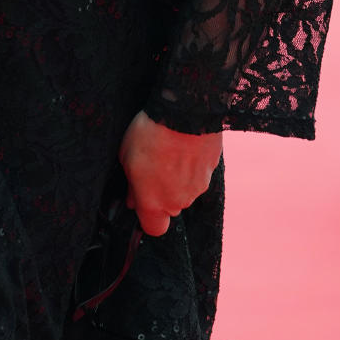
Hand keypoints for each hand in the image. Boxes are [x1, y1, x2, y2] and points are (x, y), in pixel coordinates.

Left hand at [118, 110, 221, 236]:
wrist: (185, 111)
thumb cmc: (150, 133)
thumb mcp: (126, 157)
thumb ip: (131, 185)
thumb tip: (131, 199)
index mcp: (154, 203)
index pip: (154, 229)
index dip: (147, 216)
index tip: (140, 199)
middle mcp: (179, 201)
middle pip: (170, 207)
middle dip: (162, 192)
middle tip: (153, 166)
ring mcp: (198, 187)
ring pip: (186, 190)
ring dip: (178, 177)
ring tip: (169, 150)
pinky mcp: (212, 170)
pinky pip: (199, 173)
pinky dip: (192, 164)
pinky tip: (183, 143)